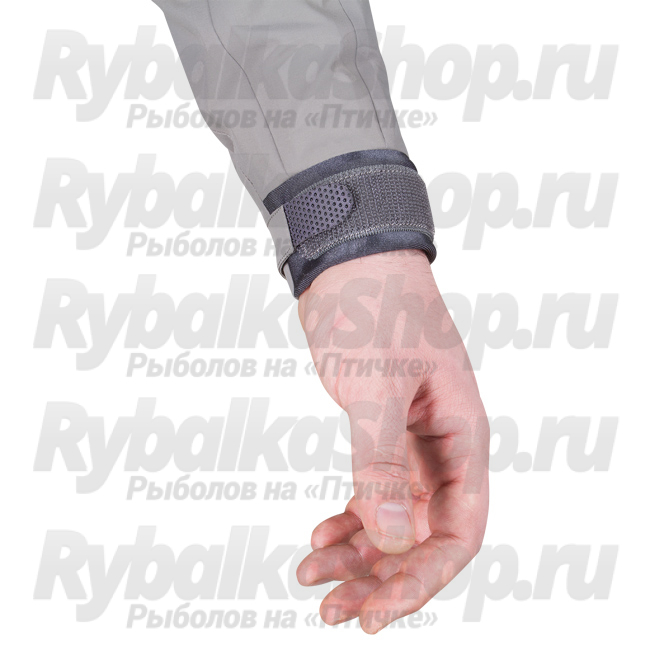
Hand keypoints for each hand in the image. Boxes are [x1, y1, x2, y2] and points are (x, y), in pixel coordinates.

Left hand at [295, 250, 488, 632]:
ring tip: (313, 581)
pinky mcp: (380, 433)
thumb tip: (390, 538)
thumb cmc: (374, 309)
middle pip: (424, 535)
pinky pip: (370, 491)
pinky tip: (318, 537)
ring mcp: (410, 442)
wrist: (350, 262)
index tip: (376, 612)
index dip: (423, 579)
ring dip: (360, 554)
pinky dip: (347, 519)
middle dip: (384, 577)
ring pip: (393, 519)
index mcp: (461, 436)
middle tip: (336, 610)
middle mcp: (442, 446)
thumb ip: (380, 464)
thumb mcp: (374, 388)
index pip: (459, 529)